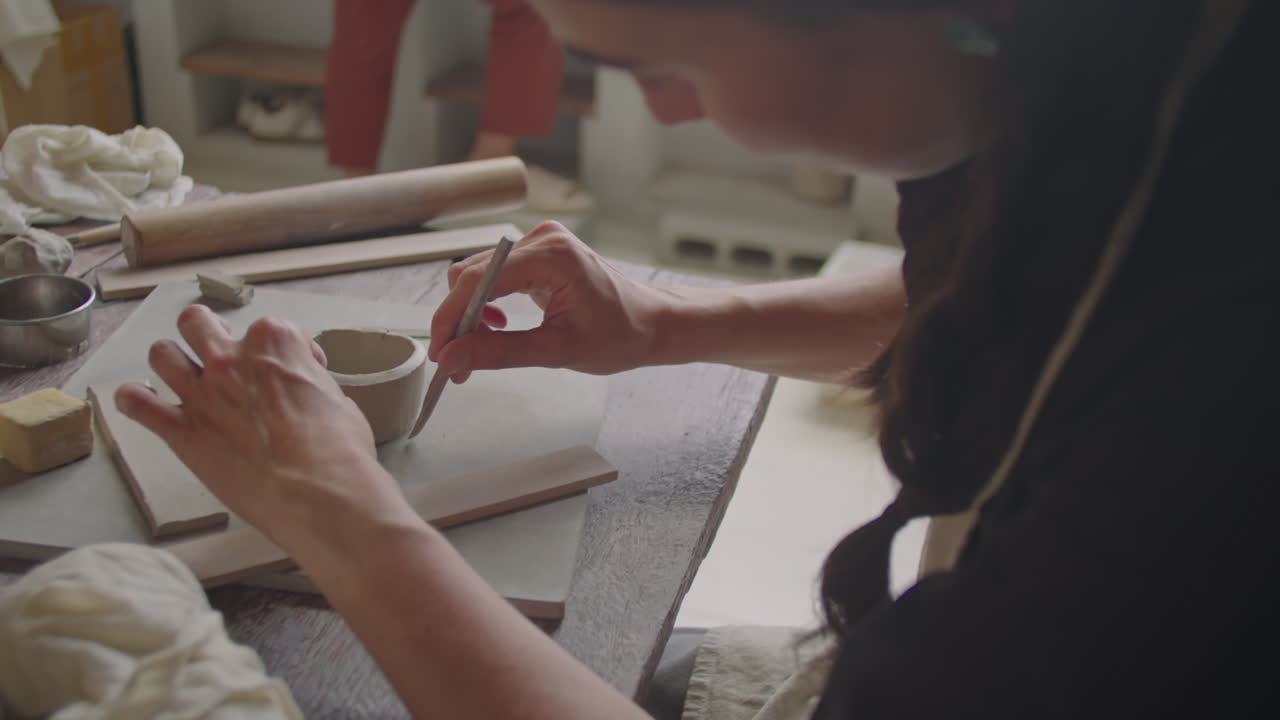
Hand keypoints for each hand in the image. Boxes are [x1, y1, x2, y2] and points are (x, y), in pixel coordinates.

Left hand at [115, 304, 404, 544]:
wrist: (318, 493)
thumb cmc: (338, 450)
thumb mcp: (339, 401)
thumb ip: (312, 386)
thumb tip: (308, 396)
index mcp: (275, 342)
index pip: (273, 328)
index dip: (287, 352)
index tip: (296, 373)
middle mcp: (231, 359)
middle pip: (198, 323)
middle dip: (208, 333)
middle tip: (223, 355)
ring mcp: (202, 394)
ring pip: (161, 354)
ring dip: (170, 360)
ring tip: (181, 374)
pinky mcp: (183, 433)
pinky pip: (139, 406)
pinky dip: (135, 402)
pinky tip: (141, 403)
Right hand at [429, 222, 670, 381]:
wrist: (654, 323)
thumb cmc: (623, 334)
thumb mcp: (558, 351)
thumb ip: (500, 353)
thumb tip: (453, 358)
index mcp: (551, 255)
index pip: (477, 280)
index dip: (451, 318)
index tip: (440, 353)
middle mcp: (542, 240)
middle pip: (471, 275)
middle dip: (459, 320)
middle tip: (457, 363)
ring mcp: (540, 244)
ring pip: (478, 276)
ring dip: (471, 315)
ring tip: (479, 350)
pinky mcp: (539, 255)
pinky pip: (494, 277)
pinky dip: (486, 305)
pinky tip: (497, 328)